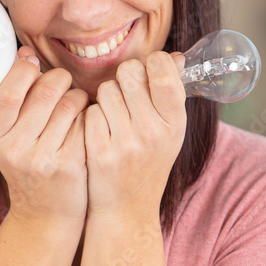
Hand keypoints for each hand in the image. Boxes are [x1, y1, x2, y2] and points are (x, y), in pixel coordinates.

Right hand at [0, 45, 89, 227]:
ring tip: (75, 104)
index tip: (33, 63)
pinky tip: (86, 122)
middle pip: (45, 90)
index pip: (8, 91)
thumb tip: (26, 53)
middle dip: (58, 79)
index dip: (24, 70)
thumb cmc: (31, 165)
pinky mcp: (69, 165)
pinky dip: (89, 115)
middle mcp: (14, 148)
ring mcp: (42, 159)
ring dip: (77, 96)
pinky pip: (86, 121)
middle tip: (62, 84)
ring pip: (69, 102)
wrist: (45, 216)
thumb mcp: (9, 138)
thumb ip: (15, 98)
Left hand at [83, 51, 186, 220]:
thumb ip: (171, 95)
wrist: (127, 209)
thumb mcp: (170, 132)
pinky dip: (92, 117)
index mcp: (175, 124)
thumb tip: (176, 56)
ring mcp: (125, 143)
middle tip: (127, 93)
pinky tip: (100, 132)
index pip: (163, 72)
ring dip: (106, 97)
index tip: (148, 70)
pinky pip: (90, 111)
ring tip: (114, 115)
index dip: (152, 62)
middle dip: (125, 77)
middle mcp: (153, 132)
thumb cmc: (149, 162)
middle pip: (130, 72)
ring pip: (106, 89)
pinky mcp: (99, 151)